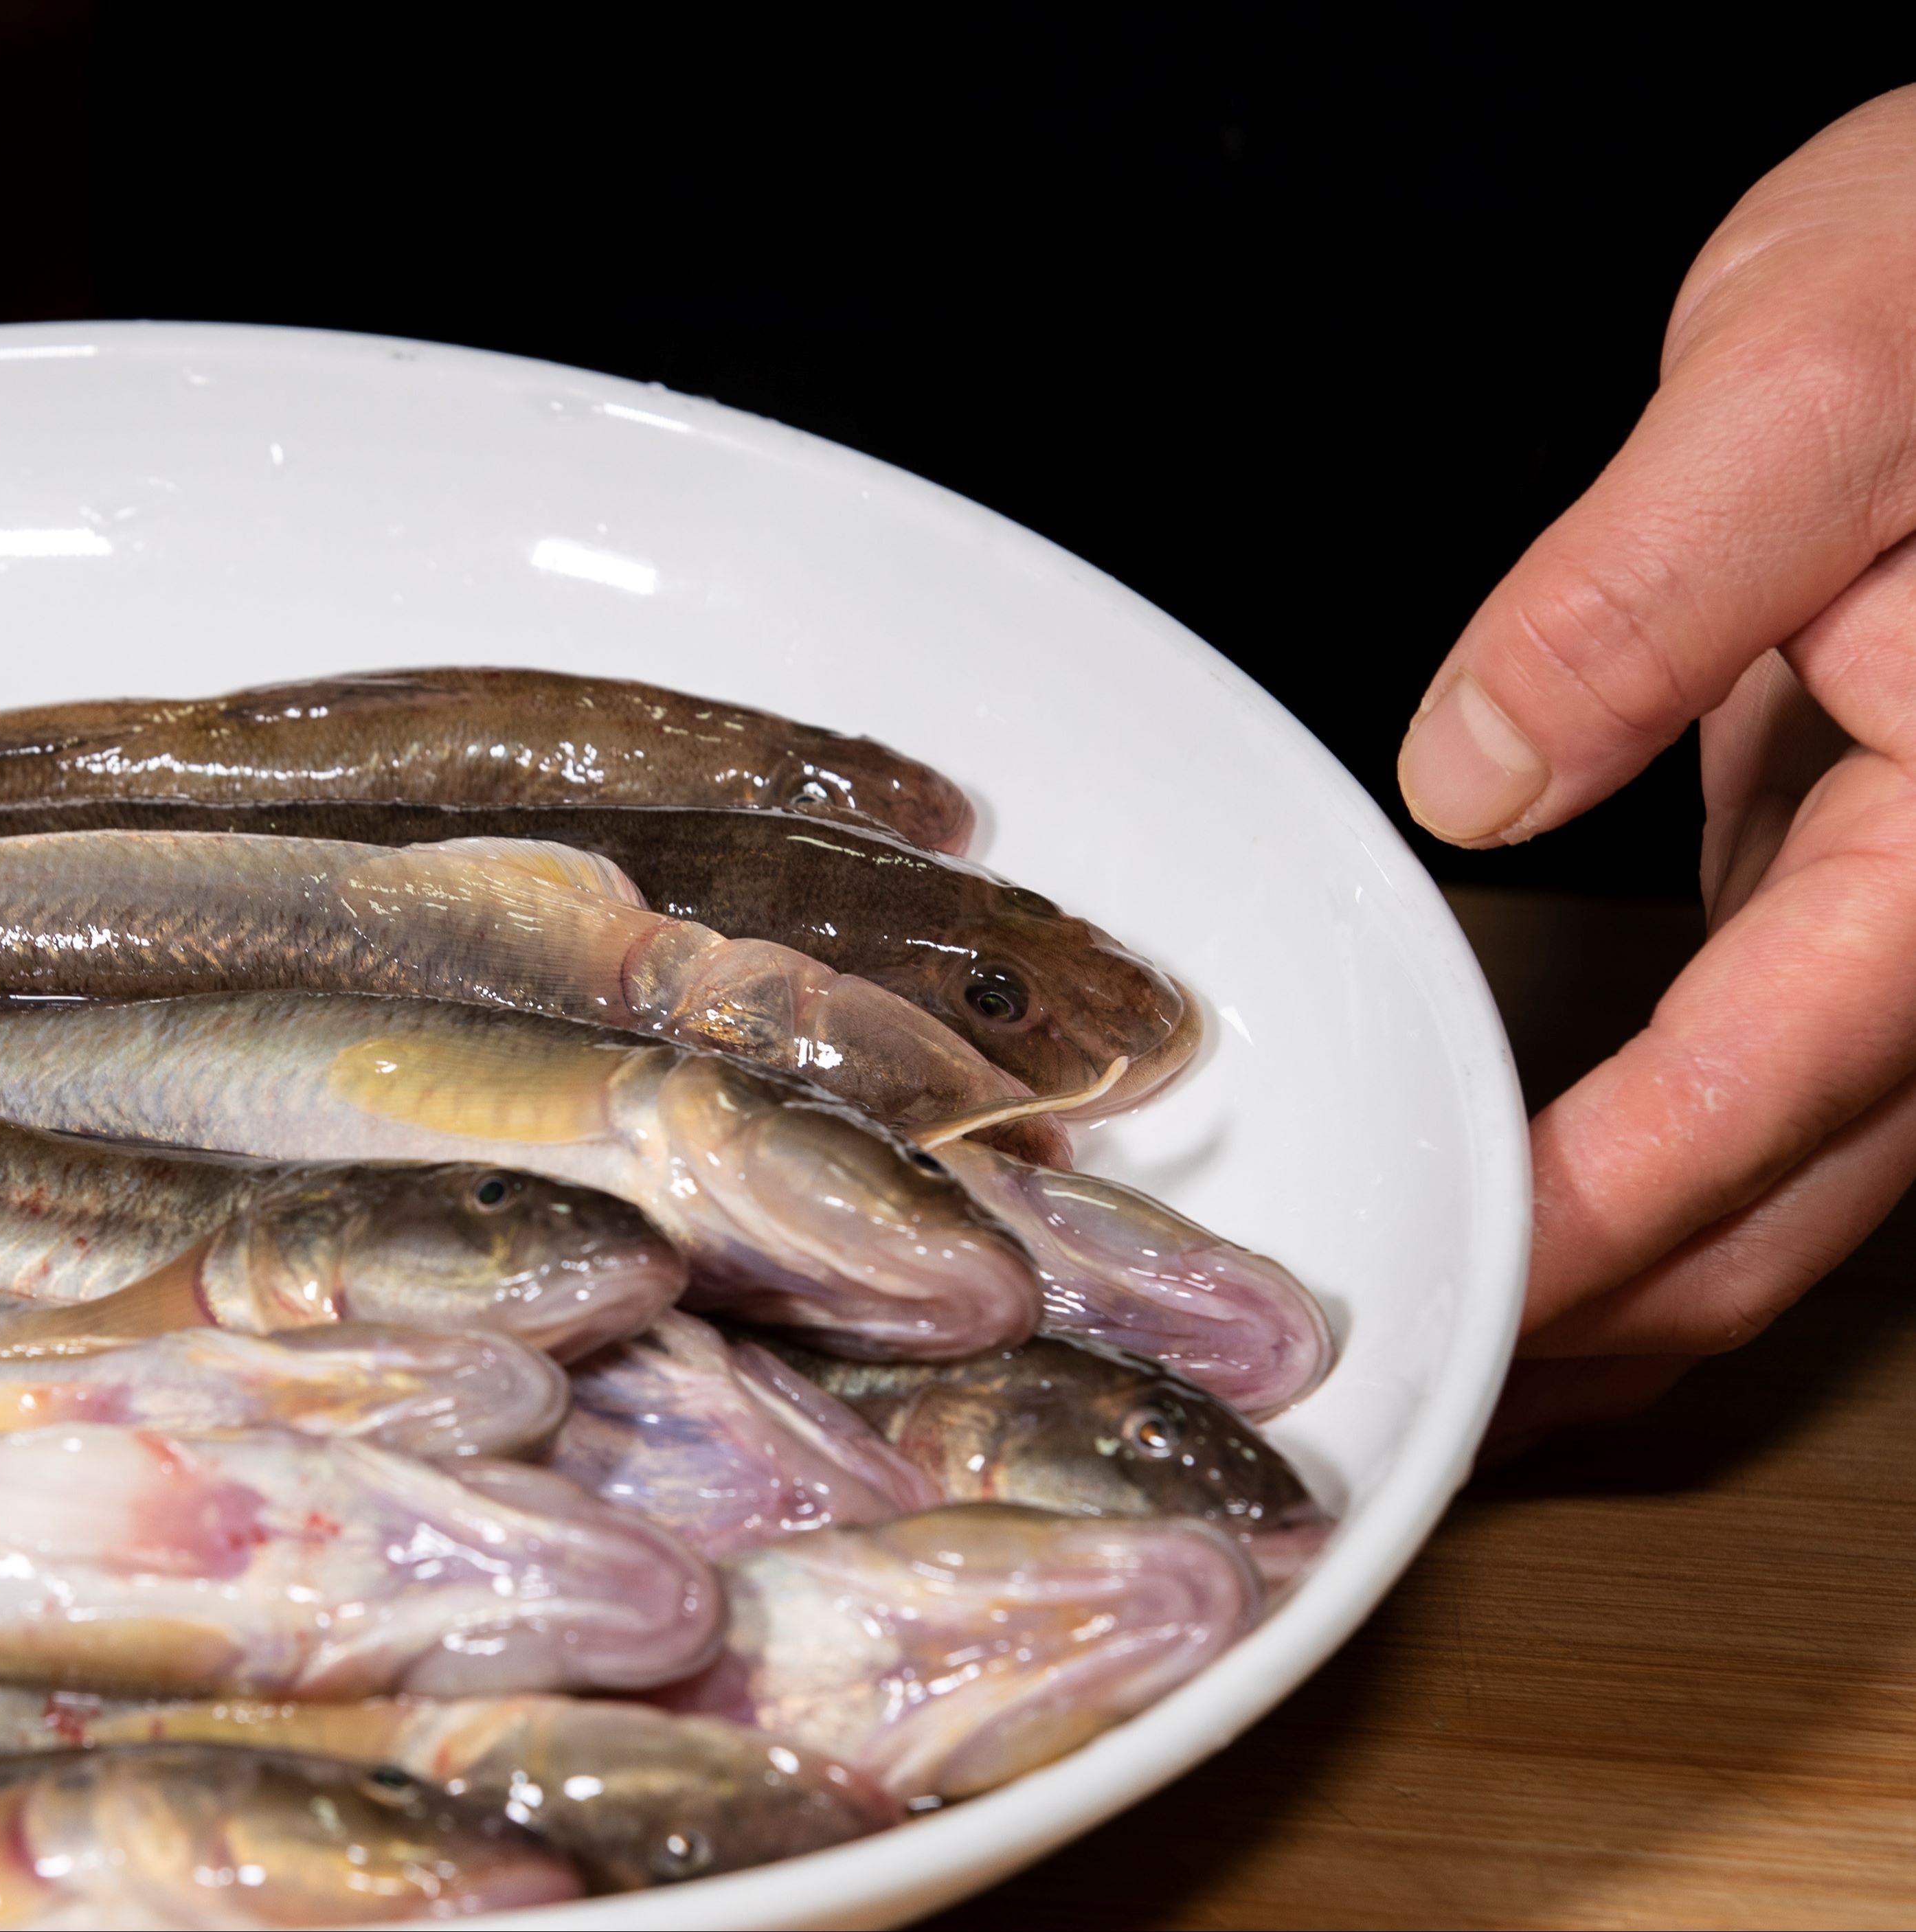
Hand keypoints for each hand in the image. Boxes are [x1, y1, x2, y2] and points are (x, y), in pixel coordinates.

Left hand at [1392, 89, 1915, 1449]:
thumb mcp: (1822, 368)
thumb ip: (1647, 586)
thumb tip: (1476, 771)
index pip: (1776, 1082)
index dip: (1603, 1218)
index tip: (1456, 1307)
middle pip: (1804, 1198)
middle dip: (1612, 1326)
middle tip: (1417, 1417)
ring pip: (1810, 1178)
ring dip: (1645, 1289)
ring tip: (1473, 1375)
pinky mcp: (1885, 868)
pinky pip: (1787, 1081)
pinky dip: (1672, 1176)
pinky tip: (1558, 1216)